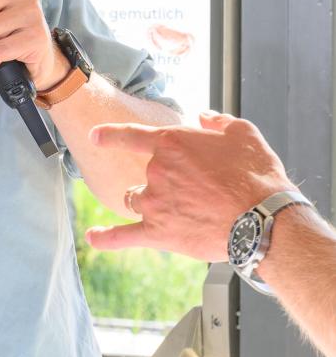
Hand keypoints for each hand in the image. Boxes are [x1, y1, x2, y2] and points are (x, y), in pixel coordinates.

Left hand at [85, 112, 296, 260]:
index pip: (131, 136)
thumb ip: (218, 122)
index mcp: (172, 142)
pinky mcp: (158, 233)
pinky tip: (93, 237)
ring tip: (180, 210)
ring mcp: (154, 203)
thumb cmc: (257, 175)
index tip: (95, 136)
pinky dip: (106, 238)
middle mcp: (156, 171)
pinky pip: (122, 236)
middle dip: (163, 181)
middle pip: (144, 175)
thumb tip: (204, 118)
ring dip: (149, 203)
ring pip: (136, 200)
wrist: (263, 219)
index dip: (110, 135)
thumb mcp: (244, 133)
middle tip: (196, 191)